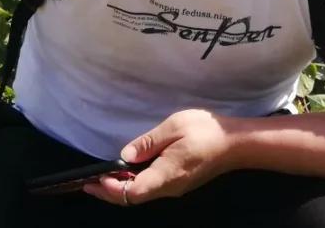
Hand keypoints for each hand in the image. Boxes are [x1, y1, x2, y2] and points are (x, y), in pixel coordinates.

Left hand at [82, 109, 240, 205]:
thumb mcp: (173, 127)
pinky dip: (134, 183)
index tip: (95, 179)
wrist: (235, 144)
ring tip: (103, 177)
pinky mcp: (179, 183)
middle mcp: (169, 187)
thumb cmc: (205, 131)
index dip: (111, 188)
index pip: (132, 192)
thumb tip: (125, 156)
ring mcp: (175, 187)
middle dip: (109, 192)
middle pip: (134, 197)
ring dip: (121, 188)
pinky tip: (128, 172)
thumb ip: (147, 143)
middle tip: (88, 183)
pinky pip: (151, 188)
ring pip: (142, 194)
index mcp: (166, 174)